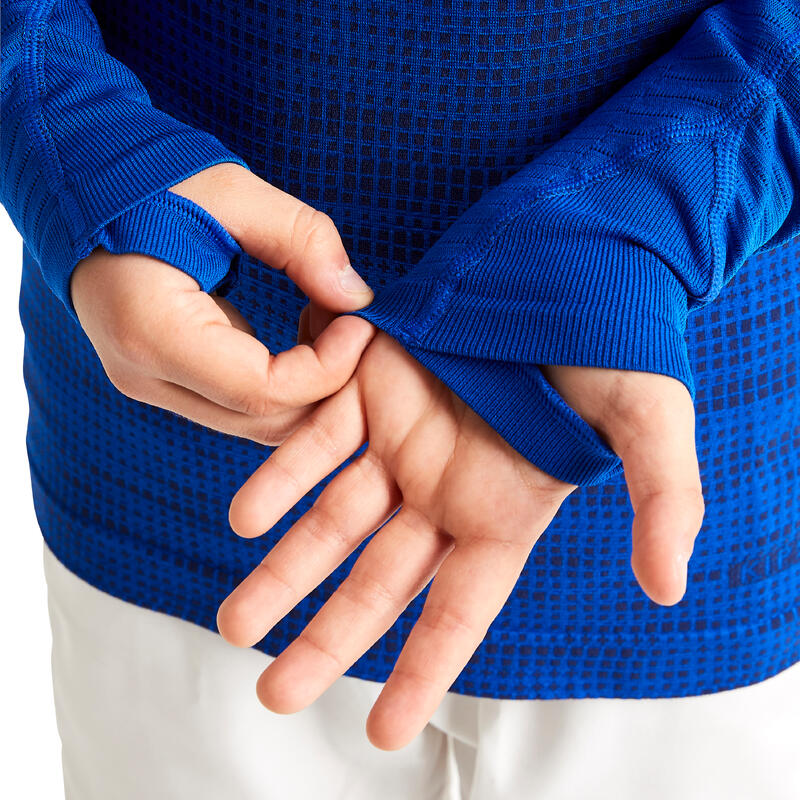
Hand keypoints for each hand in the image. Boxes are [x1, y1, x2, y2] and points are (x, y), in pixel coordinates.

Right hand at [70, 163, 375, 443]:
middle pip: (263, 421)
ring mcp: (153, 385)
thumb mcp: (231, 191)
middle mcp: (145, 375)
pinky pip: (242, 406)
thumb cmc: (149, 181)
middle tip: (353, 323)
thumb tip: (356, 297)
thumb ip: (301, 238)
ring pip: (256, 423)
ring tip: (328, 322)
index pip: (261, 391)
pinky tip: (302, 333)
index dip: (327, 370)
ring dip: (309, 386)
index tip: (360, 324)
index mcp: (151, 330)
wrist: (81, 189)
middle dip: (327, 384)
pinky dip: (286, 382)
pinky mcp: (167, 381)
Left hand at [217, 327, 703, 749]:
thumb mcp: (652, 419)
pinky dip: (282, 476)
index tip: (385, 731)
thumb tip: (667, 586)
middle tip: (275, 692)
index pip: (460, 610)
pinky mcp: (369, 386)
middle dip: (327, 638)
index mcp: (504, 513)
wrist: (562, 255)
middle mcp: (442, 489)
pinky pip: (318, 439)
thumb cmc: (613, 341)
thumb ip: (666, 500)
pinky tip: (246, 517)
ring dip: (283, 569)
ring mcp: (400, 442)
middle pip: (377, 582)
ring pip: (332, 520)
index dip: (424, 671)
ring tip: (237, 623)